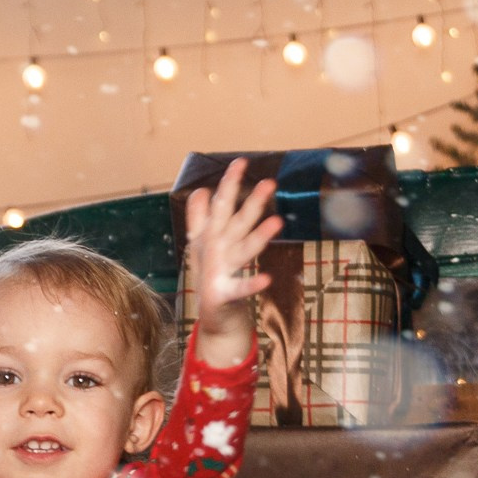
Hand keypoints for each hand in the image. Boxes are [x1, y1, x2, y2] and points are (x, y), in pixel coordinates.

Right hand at [183, 158, 281, 366]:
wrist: (212, 316)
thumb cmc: (212, 274)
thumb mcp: (202, 244)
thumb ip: (200, 217)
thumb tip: (200, 191)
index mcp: (212, 236)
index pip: (221, 205)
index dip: (230, 184)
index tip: (242, 161)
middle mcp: (217, 250)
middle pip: (237, 223)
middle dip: (252, 203)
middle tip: (270, 184)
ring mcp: (219, 271)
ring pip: (243, 251)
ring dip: (259, 237)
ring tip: (277, 223)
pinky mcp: (223, 295)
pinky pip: (241, 289)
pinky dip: (252, 285)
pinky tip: (267, 279)